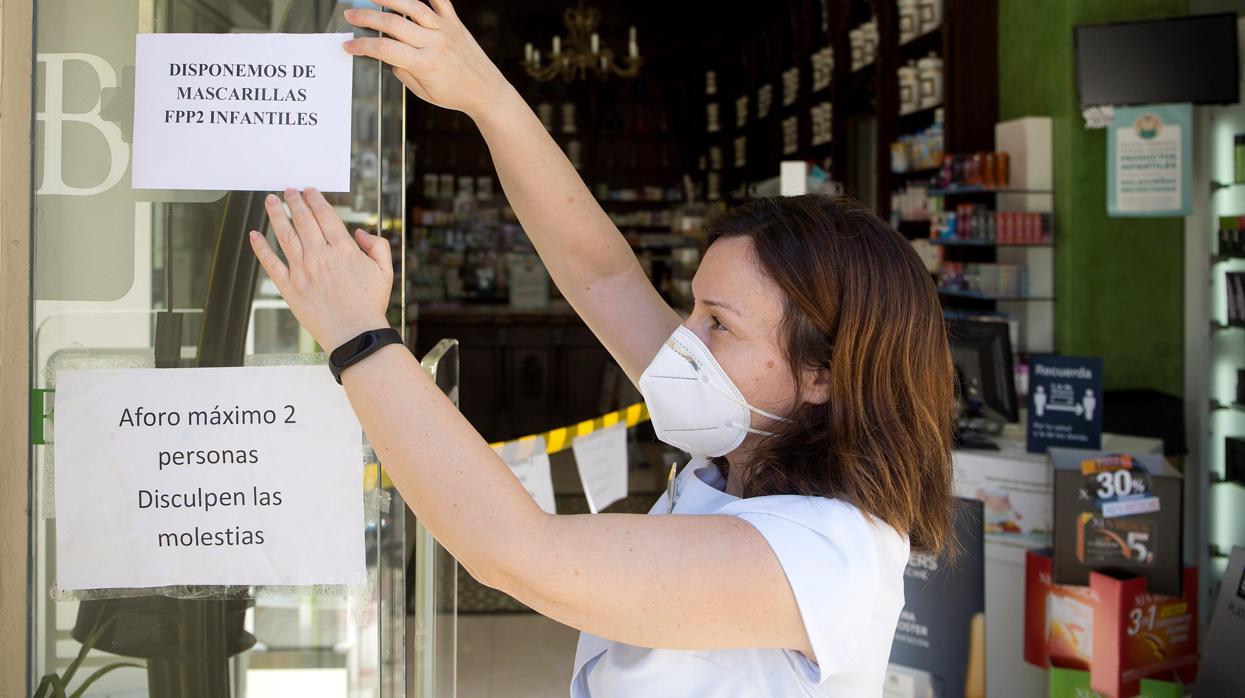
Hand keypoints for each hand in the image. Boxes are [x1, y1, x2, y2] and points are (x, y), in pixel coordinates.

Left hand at [248, 188, 392, 351]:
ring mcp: (302, 271)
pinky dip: (261, 248)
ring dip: (276, 214)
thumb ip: (377, 246)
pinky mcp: (289, 287)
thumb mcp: (385, 271)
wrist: (356, 335)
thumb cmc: (370, 305)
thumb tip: (358, 232)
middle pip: (303, 220)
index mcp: (343, 249)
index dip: (316, 200)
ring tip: (270, 200)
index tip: (309, 191)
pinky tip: (255, 235)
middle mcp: (320, 256)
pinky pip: (271, 263)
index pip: (325, 215)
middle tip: (288, 191)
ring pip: (285, 235)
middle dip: (294, 201)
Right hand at [342, 0, 513, 121]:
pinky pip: (439, 0)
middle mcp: (435, 44)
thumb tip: (385, 55)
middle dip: (366, 17)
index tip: (349, 46)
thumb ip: (402, 72)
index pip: (385, 50)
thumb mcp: (423, 92)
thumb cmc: (455, 94)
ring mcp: (445, 30)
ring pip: (412, 6)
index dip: (362, 47)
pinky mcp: (454, 22)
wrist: (486, 90)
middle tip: (350, 14)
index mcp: (424, 65)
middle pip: (393, 24)